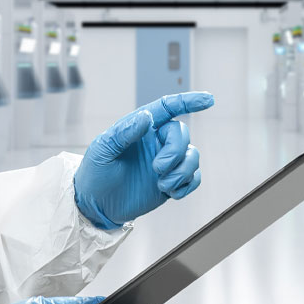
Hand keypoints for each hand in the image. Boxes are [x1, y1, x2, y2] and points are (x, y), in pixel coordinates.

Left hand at [74, 92, 214, 229]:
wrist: (96, 204)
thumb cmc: (95, 173)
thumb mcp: (103, 150)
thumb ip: (124, 132)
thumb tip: (147, 117)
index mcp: (141, 128)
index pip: (168, 108)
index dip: (189, 101)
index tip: (208, 99)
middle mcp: (156, 142)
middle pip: (182, 134)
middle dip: (175, 152)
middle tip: (157, 168)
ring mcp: (165, 162)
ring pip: (192, 156)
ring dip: (182, 171)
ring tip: (162, 185)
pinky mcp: (171, 181)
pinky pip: (193, 177)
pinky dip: (187, 185)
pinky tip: (170, 193)